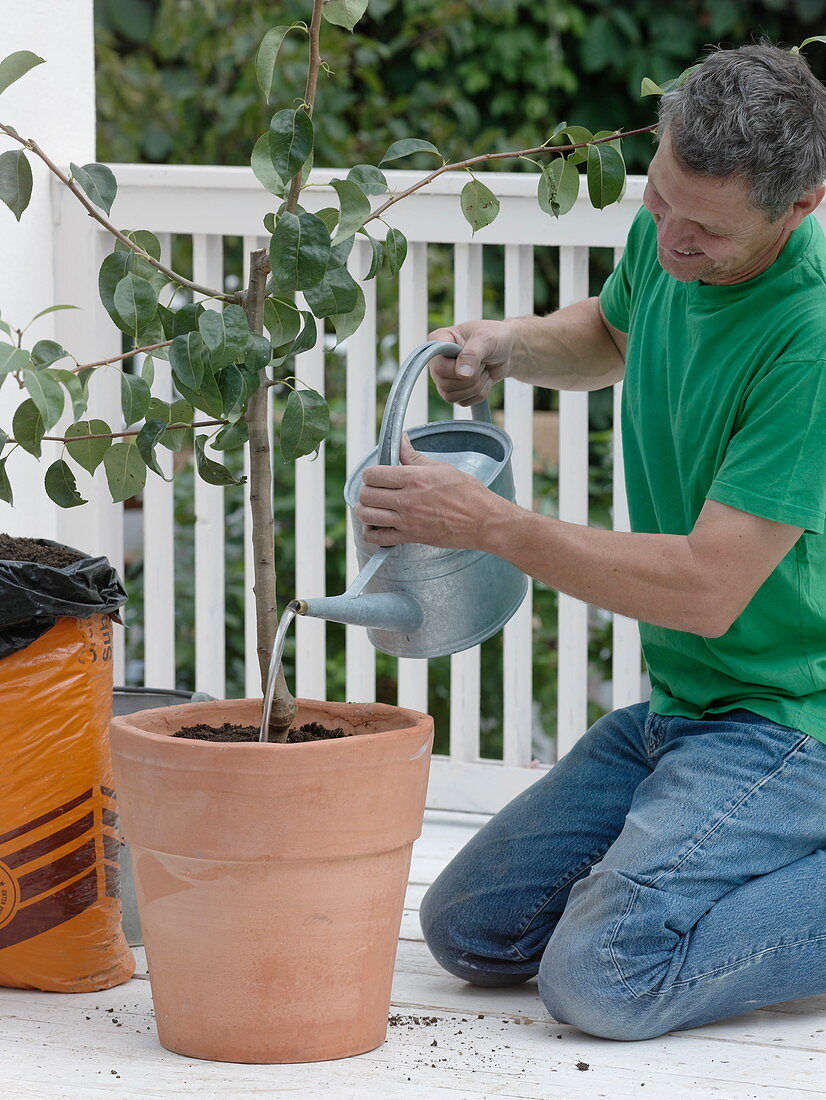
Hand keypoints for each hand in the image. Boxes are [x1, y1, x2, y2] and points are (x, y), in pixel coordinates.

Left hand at [355, 436, 504, 548]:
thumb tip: (402, 440)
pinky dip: (371, 533)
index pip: (373, 475)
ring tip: (372, 507)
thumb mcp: (441, 468)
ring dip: (365, 510)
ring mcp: (407, 521)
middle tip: (374, 491)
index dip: (370, 474)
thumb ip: (414, 457)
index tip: (376, 476)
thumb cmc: (468, 493)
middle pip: (366, 495)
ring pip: (367, 515)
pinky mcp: (411, 537)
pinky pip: (378, 538)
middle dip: (366, 491)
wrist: (483, 521)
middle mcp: (407, 500)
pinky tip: (376, 526)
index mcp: (413, 479)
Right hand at [428, 320, 514, 406]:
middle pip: (445, 383)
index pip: (436, 363)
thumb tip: (462, 375)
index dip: (454, 368)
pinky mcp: (454, 391)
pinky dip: (479, 393)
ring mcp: (443, 377)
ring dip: (476, 386)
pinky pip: (463, 402)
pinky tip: (483, 378)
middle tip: (482, 363)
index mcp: (438, 340)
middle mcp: (437, 360)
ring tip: (483, 369)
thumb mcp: (485, 339)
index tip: (472, 359)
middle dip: (471, 378)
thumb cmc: (495, 338)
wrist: (507, 351)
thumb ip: (472, 354)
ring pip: (452, 396)